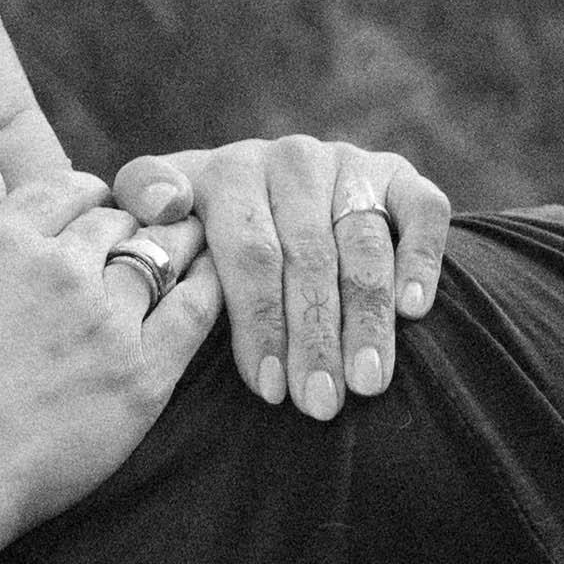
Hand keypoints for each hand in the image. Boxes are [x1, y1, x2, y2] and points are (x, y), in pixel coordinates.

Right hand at [0, 159, 227, 553]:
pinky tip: (210, 285)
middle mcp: (59, 268)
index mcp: (2, 241)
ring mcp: (105, 320)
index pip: (67, 187)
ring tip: (185, 250)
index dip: (86, 196)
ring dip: (175, 244)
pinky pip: (196, 309)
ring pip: (163, 253)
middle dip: (130, 222)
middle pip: (118, 219)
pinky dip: (209, 285)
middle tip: (143, 236)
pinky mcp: (142, 375)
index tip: (93, 215)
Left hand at [110, 133, 451, 419]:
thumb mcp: (155, 217)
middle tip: (319, 403)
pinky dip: (421, 258)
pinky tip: (413, 311)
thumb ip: (141, 202)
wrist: (259, 195)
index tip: (266, 390)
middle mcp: (292, 160)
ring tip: (366, 383)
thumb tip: (165, 205)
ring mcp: (348, 165)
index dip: (261, 324)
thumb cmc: (198, 232)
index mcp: (230, 172)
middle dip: (315, 337)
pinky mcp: (396, 174)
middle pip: (309, 258)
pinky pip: (421, 211)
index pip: (250, 254)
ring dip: (368, 319)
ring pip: (364, 245)